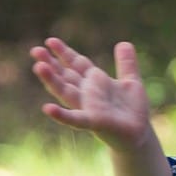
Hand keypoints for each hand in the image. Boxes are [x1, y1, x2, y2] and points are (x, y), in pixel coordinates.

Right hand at [30, 37, 152, 151]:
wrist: (139, 134)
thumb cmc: (132, 110)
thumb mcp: (132, 81)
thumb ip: (127, 63)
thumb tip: (124, 43)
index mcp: (95, 82)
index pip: (76, 64)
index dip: (64, 52)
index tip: (50, 41)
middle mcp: (87, 94)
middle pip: (66, 76)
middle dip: (51, 64)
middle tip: (35, 51)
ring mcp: (88, 108)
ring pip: (66, 92)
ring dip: (52, 81)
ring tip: (39, 67)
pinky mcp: (94, 122)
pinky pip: (75, 119)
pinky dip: (61, 115)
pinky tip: (47, 108)